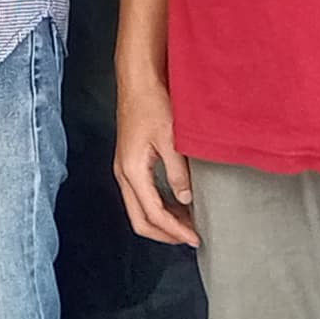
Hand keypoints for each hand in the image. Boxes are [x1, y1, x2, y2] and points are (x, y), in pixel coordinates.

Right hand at [114, 57, 196, 247]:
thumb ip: (178, 172)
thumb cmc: (152, 103)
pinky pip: (140, 196)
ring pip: (139, 210)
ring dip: (162, 221)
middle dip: (165, 234)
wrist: (138, 80)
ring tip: (189, 223)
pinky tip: (178, 203)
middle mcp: (123, 173)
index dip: (176, 230)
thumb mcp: (171, 138)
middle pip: (140, 220)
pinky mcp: (129, 162)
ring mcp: (124, 168)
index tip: (196, 238)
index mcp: (132, 170)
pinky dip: (159, 207)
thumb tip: (186, 200)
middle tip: (191, 238)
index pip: (154, 214)